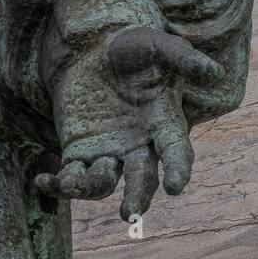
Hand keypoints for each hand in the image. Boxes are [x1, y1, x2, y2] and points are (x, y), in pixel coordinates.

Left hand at [36, 24, 222, 219]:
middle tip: (128, 213)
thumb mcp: (157, 45)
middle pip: (142, 179)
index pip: (176, 151)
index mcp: (164, 124)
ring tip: (72, 183)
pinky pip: (72, 176)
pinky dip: (58, 185)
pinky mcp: (80, 152)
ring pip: (103, 183)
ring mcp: (109, 152)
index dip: (178, 169)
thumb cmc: (132, 47)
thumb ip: (182, 58)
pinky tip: (43, 182)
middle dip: (136, 197)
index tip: (175, 186)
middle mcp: (139, 146)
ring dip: (89, 187)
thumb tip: (214, 71)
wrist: (93, 49)